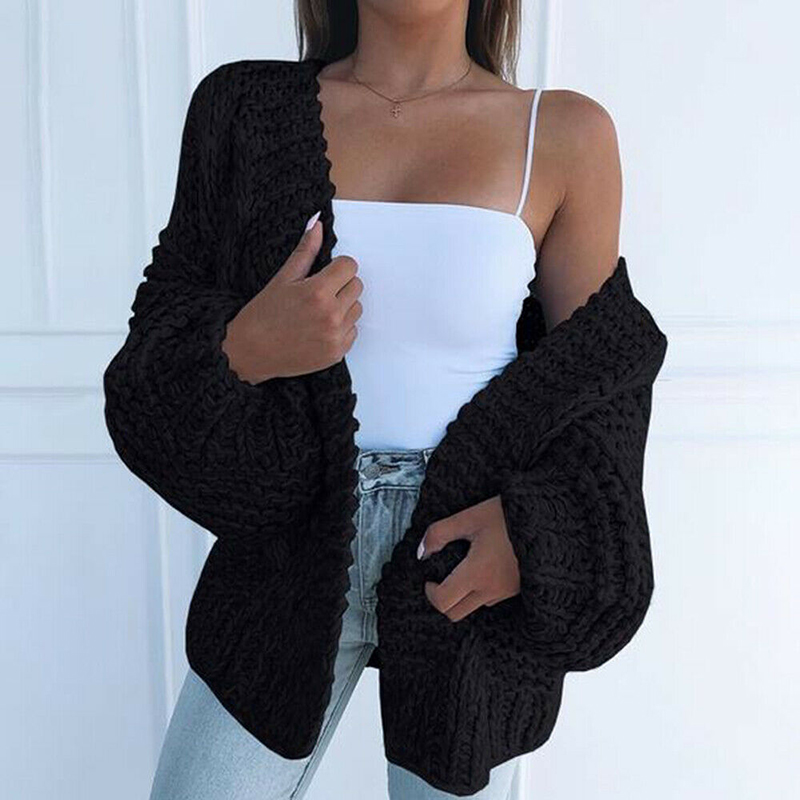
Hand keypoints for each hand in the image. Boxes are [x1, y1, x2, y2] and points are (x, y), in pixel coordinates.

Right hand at [222, 212, 362, 382]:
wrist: (251, 352)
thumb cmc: (263, 315)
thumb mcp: (283, 278)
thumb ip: (305, 251)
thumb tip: (317, 225)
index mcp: (318, 292)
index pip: (350, 266)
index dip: (337, 267)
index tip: (325, 273)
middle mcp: (331, 315)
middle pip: (357, 286)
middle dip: (341, 285)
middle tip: (318, 293)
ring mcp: (335, 336)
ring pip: (357, 308)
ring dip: (343, 306)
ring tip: (317, 311)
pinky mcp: (337, 352)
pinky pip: (353, 331)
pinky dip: (341, 328)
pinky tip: (319, 328)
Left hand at [418, 495, 520, 621]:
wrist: (545, 519)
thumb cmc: (506, 516)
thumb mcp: (469, 517)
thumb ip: (439, 533)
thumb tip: (422, 553)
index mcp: (477, 573)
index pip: (444, 602)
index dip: (430, 592)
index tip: (429, 577)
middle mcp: (492, 589)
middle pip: (457, 614)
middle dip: (443, 600)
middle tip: (441, 578)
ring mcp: (507, 592)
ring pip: (475, 606)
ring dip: (463, 595)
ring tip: (464, 567)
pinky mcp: (517, 589)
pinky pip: (492, 598)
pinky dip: (481, 590)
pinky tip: (483, 566)